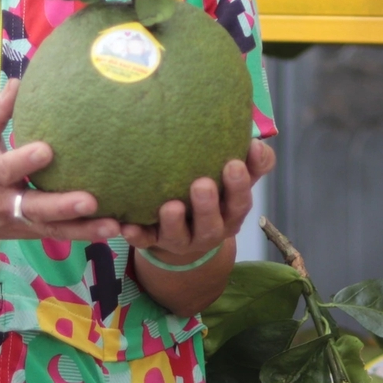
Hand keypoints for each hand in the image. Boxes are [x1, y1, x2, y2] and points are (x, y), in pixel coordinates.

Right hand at [0, 81, 122, 253]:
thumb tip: (18, 82)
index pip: (7, 169)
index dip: (24, 162)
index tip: (47, 150)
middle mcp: (6, 203)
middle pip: (35, 208)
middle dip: (62, 206)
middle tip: (90, 200)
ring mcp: (23, 222)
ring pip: (54, 229)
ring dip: (83, 229)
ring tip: (113, 225)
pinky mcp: (35, 232)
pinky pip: (62, 235)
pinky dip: (86, 234)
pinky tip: (115, 229)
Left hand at [123, 138, 274, 264]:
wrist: (186, 234)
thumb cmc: (216, 193)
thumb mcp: (235, 179)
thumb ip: (251, 162)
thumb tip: (256, 140)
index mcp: (230, 213)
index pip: (240, 202)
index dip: (239, 186)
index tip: (234, 164)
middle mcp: (209, 230)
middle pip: (211, 224)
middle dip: (207, 206)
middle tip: (202, 184)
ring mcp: (181, 239)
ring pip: (179, 236)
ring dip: (174, 222)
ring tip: (171, 206)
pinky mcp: (154, 242)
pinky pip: (144, 241)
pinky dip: (136, 235)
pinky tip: (125, 226)